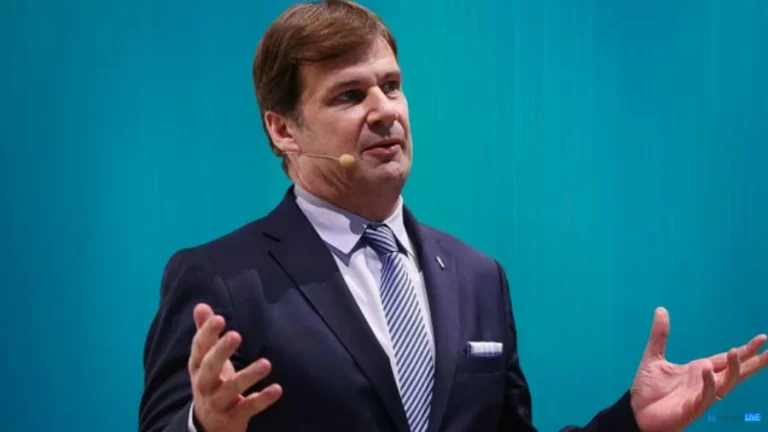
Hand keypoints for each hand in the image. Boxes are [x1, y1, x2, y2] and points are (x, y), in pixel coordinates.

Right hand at [189, 303, 282, 431]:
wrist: (208, 426)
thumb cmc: (212, 383)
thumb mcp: (206, 360)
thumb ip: (206, 334)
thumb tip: (201, 306)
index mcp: (198, 367)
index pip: (199, 348)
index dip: (207, 333)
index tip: (219, 318)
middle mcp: (204, 384)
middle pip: (210, 367)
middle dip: (221, 351)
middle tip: (236, 335)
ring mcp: (218, 402)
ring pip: (231, 389)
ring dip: (248, 376)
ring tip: (266, 363)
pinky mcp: (233, 417)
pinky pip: (248, 408)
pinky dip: (262, 399)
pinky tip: (277, 388)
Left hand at [629, 307, 766, 431]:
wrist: (635, 412)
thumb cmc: (647, 389)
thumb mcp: (653, 357)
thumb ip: (660, 335)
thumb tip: (661, 309)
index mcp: (699, 370)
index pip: (727, 359)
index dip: (745, 351)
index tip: (762, 339)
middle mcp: (704, 383)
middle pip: (736, 372)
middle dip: (753, 362)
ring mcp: (700, 396)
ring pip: (726, 384)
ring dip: (734, 369)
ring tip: (736, 351)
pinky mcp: (693, 408)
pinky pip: (707, 396)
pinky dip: (709, 383)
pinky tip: (708, 369)